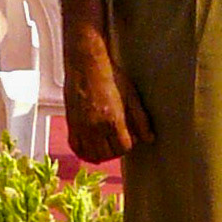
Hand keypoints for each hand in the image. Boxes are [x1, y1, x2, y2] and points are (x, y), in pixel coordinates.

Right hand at [64, 39, 154, 163]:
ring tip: (108, 146)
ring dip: (102, 154)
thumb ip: (141, 120)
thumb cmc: (110, 77)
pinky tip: (92, 150)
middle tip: (120, 141)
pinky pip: (76, 147)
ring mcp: (81, 127)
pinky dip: (84, 153)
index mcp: (112, 120)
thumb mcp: (132, 97)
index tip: (130, 137)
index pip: (123, 147)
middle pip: (108, 153)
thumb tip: (149, 138)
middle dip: (117, 150)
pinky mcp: (71, 124)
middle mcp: (95, 127)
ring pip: (92, 154)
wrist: (87, 67)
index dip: (129, 145)